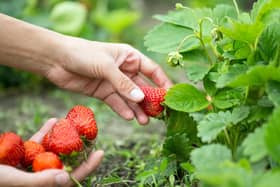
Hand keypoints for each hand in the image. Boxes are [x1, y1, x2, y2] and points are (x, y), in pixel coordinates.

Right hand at [0, 118, 103, 186]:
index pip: (70, 180)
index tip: (101, 151)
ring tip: (73, 124)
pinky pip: (35, 145)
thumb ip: (38, 182)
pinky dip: (43, 134)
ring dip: (61, 138)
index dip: (87, 167)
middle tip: (90, 133)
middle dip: (77, 148)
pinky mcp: (19, 157)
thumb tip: (65, 178)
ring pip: (51, 152)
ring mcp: (29, 167)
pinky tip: (52, 121)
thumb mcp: (11, 180)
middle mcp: (38, 178)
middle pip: (64, 163)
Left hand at [46, 38, 172, 123]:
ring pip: (130, 97)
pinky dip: (123, 110)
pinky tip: (129, 117)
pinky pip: (116, 102)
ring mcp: (114, 82)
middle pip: (142, 87)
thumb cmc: (83, 54)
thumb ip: (123, 83)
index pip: (152, 70)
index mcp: (130, 57)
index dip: (162, 82)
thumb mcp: (106, 66)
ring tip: (144, 122)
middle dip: (149, 100)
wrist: (56, 60)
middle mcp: (124, 70)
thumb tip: (141, 98)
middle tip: (158, 115)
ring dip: (137, 109)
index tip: (170, 96)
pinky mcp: (103, 92)